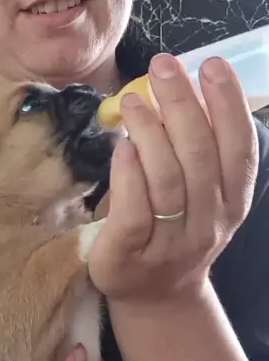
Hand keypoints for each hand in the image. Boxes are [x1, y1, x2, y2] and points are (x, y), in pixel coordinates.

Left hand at [89, 54, 257, 302]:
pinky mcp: (129, 254)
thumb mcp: (202, 193)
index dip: (228, 104)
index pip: (239, 149)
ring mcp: (170, 242)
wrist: (155, 295)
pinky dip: (128, 172)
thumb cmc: (175, 227)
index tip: (211, 65)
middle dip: (183, 104)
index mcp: (233, 201)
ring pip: (166, 179)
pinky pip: (133, 209)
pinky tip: (122, 144)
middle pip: (200, 156)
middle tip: (162, 65)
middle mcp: (209, 222)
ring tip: (132, 99)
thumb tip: (180, 86)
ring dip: (150, 131)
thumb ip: (197, 148)